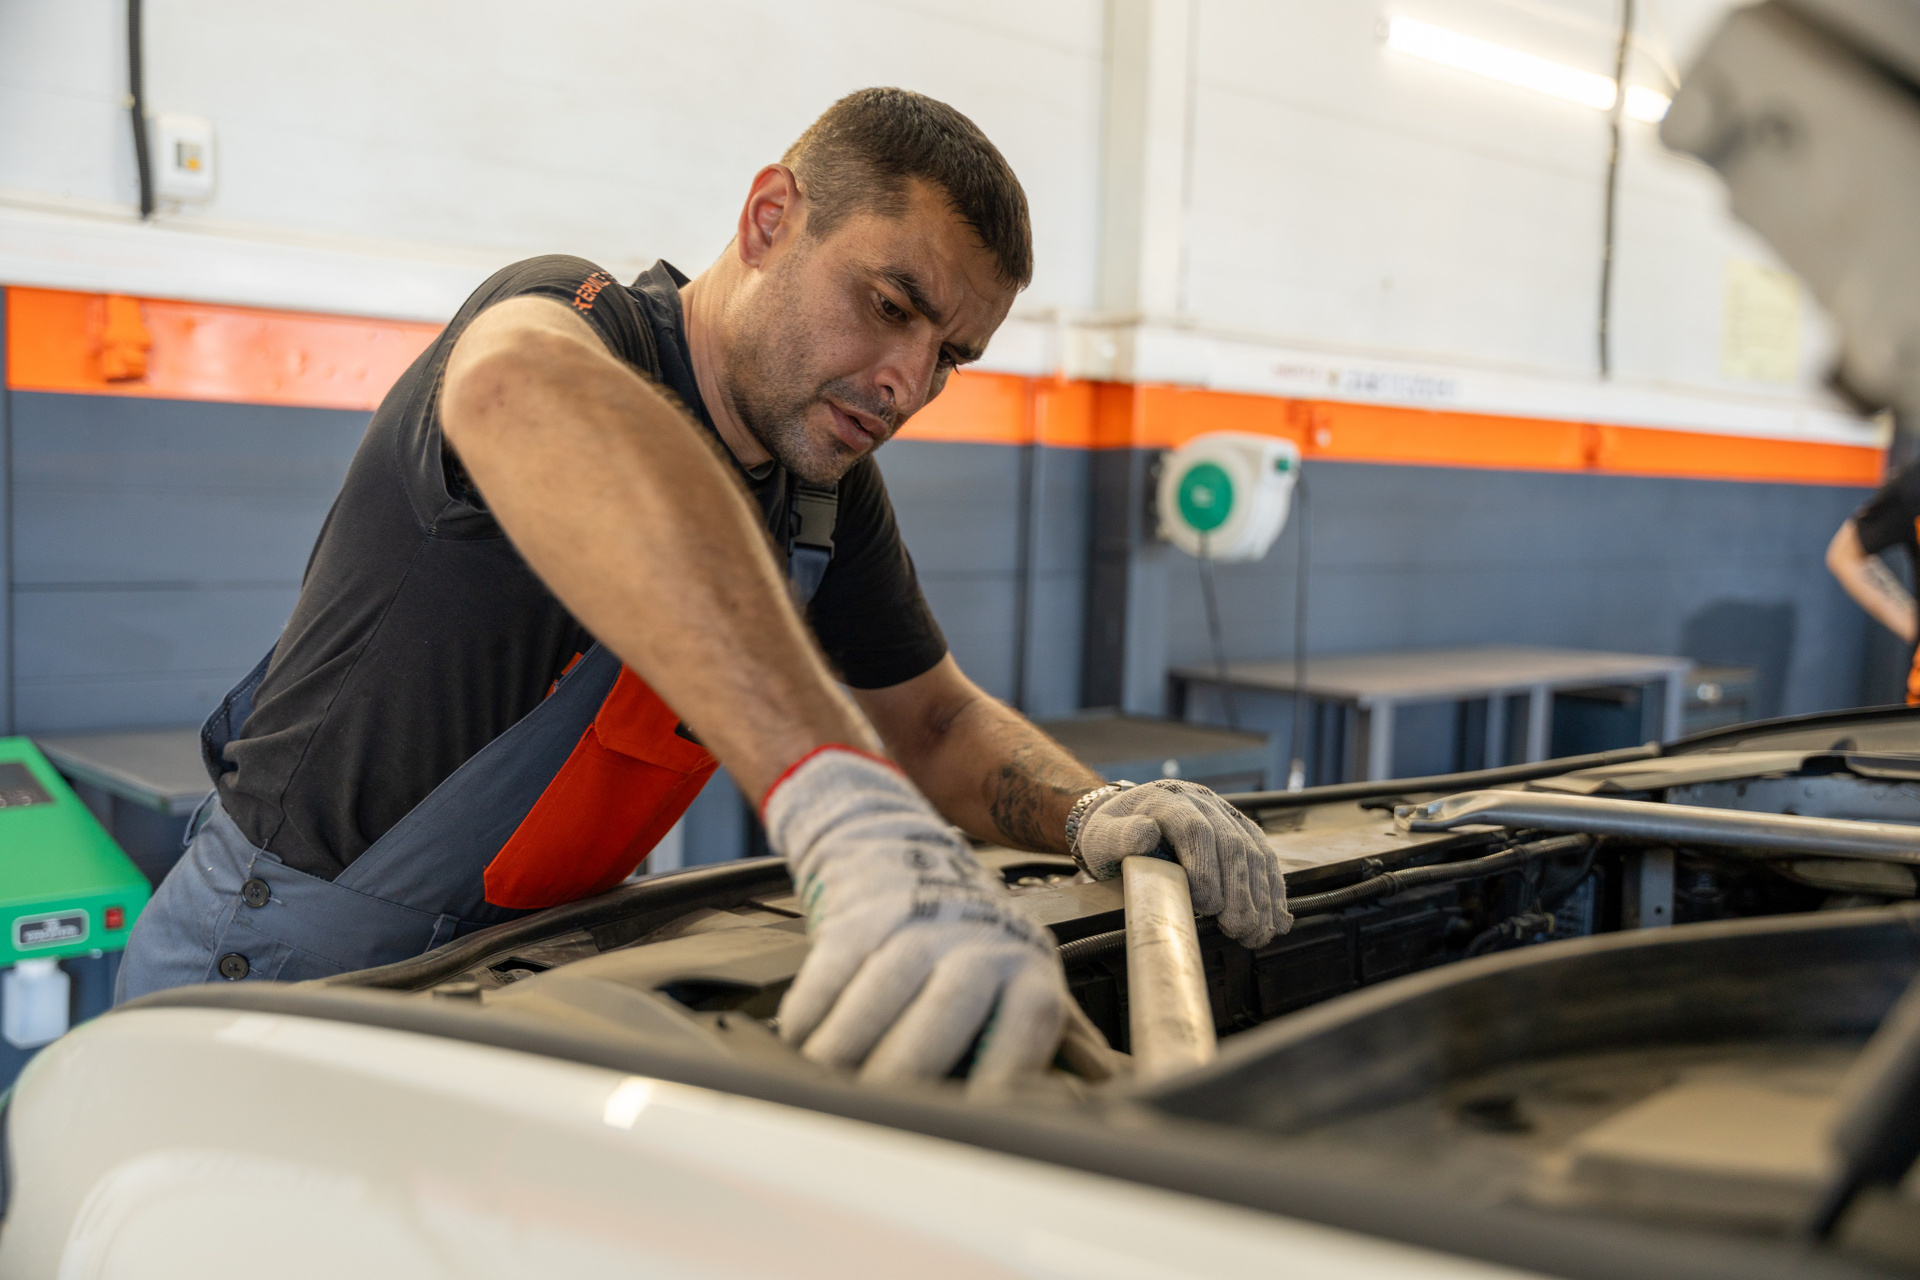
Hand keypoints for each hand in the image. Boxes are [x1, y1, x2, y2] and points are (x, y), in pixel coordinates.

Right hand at [763, 748, 1070, 1086]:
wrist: (902, 851)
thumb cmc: (970, 936)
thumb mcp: (1023, 976)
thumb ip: (1054, 1041)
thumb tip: (1090, 1094)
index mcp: (1025, 968)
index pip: (1025, 1026)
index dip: (1004, 1077)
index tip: (975, 1121)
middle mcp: (975, 942)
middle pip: (945, 1012)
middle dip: (908, 1070)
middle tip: (885, 1113)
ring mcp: (915, 925)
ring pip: (880, 994)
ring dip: (847, 1048)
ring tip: (833, 1082)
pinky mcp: (859, 918)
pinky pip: (830, 974)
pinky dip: (811, 1015)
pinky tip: (803, 1041)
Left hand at [1074, 779, 1290, 947]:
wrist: (1125, 818)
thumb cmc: (1112, 834)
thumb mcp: (1102, 835)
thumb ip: (1120, 836)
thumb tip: (1145, 834)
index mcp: (1167, 801)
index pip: (1195, 829)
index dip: (1206, 867)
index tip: (1206, 905)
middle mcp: (1202, 802)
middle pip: (1231, 844)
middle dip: (1239, 891)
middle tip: (1238, 929)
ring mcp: (1225, 814)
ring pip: (1253, 852)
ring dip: (1260, 897)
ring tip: (1256, 933)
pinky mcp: (1240, 830)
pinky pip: (1264, 857)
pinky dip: (1272, 891)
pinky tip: (1274, 919)